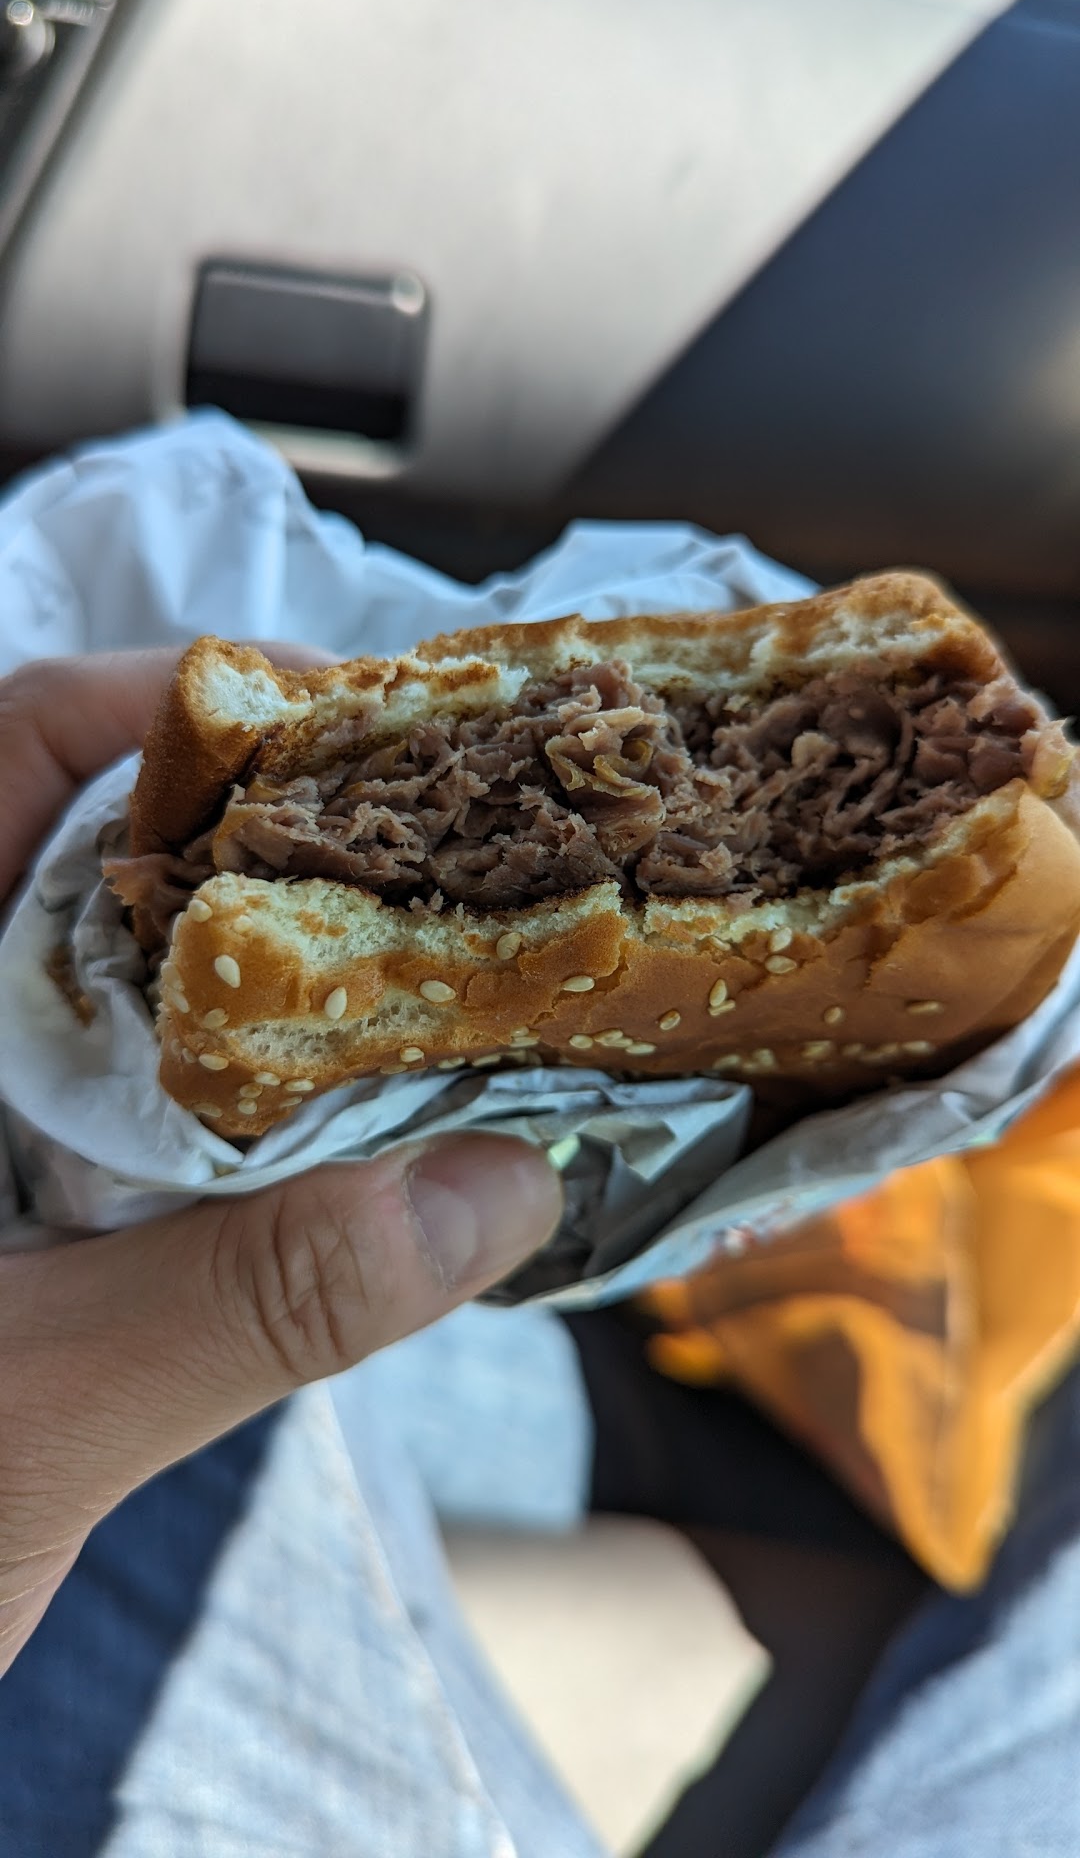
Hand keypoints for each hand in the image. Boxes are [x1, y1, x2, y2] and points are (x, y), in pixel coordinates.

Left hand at [0, 652, 561, 1672]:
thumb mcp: (35, 1417)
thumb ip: (259, 1296)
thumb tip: (499, 1190)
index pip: (7, 746)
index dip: (165, 702)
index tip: (338, 718)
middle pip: (86, 840)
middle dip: (262, 828)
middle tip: (435, 842)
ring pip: (122, 970)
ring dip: (266, 963)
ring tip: (426, 958)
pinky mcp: (4, 1191)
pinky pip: (132, 1085)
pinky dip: (241, 1080)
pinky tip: (343, 1113)